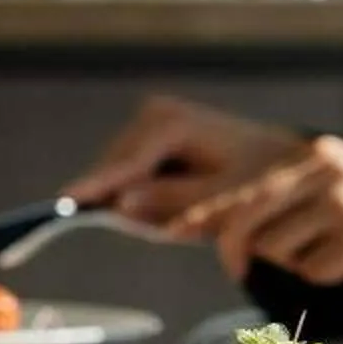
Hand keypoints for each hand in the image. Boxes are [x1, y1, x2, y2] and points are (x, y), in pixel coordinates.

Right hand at [63, 95, 305, 222]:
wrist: (280, 163)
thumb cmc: (256, 185)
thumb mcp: (221, 203)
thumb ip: (171, 205)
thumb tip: (120, 206)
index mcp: (173, 124)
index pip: (124, 164)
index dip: (96, 187)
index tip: (63, 203)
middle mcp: (155, 114)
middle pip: (117, 171)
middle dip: (131, 206)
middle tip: (175, 229)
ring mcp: (149, 121)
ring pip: (121, 176)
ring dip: (141, 204)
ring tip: (188, 215)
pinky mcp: (148, 136)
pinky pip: (132, 175)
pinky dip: (147, 197)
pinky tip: (180, 204)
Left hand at [168, 136, 342, 305]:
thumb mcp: (333, 199)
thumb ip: (280, 204)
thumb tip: (210, 227)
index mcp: (315, 154)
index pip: (241, 182)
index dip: (198, 210)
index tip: (164, 226)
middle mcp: (325, 168)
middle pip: (244, 213)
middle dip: (231, 245)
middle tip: (235, 269)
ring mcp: (341, 201)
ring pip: (274, 248)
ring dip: (295, 264)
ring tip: (334, 256)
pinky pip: (309, 270)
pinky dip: (324, 278)